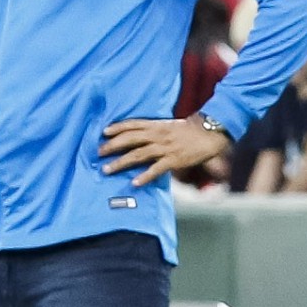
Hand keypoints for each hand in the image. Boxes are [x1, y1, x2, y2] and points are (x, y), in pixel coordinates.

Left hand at [99, 115, 228, 185]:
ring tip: (107, 169)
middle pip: (130, 139)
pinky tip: (135, 182)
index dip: (117, 128)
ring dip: (121, 162)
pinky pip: (156, 169)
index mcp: (156, 125)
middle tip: (98, 153)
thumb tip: (138, 137)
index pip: (132, 124)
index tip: (103, 133)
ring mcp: (165, 147)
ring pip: (138, 154)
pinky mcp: (173, 159)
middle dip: (112, 146)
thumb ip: (153, 130)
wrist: (209, 132)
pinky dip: (145, 176)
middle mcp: (157, 135)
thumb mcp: (168, 125)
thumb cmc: (188, 130)